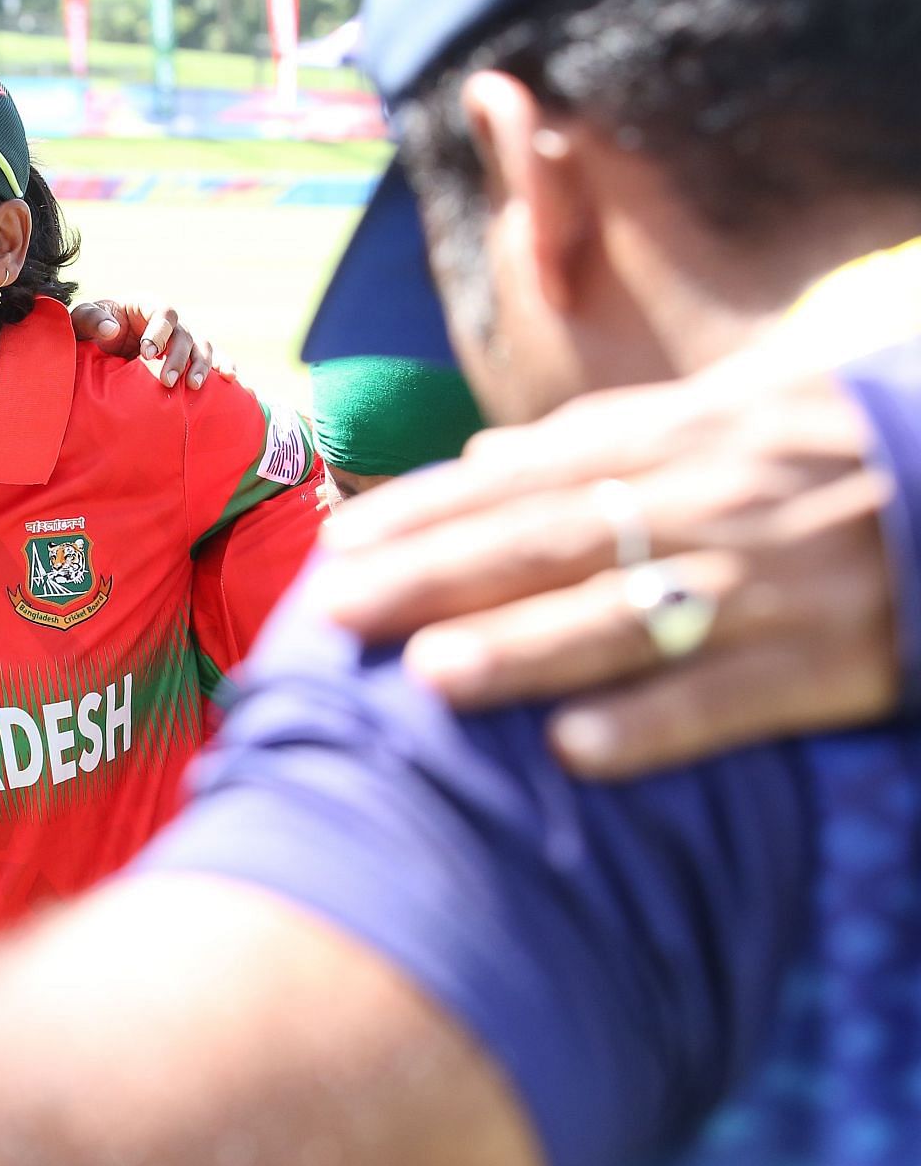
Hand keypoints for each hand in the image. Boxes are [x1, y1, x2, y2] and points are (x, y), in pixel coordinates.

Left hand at [71, 300, 232, 389]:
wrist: (96, 349)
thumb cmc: (90, 329)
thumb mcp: (83, 320)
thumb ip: (92, 319)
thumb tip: (111, 328)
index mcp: (147, 306)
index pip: (163, 313)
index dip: (159, 332)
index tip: (146, 353)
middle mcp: (168, 323)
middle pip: (184, 335)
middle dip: (177, 357)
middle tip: (166, 380)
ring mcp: (180, 341)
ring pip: (201, 348)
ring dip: (201, 366)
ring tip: (193, 386)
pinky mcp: (186, 360)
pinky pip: (211, 360)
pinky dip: (222, 367)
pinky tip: (231, 379)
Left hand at [316, 364, 896, 778]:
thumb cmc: (828, 446)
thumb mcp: (720, 412)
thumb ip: (597, 435)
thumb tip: (481, 457)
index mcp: (670, 444)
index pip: (519, 477)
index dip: (425, 509)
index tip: (340, 543)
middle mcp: (702, 505)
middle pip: (545, 541)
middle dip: (436, 575)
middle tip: (338, 612)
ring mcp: (762, 584)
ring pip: (624, 616)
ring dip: (524, 646)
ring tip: (430, 676)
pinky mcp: (826, 660)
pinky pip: (731, 696)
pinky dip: (656, 722)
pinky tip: (579, 752)